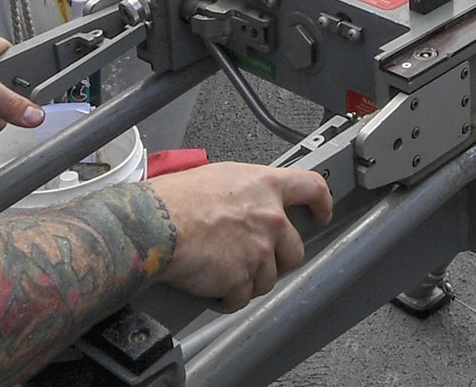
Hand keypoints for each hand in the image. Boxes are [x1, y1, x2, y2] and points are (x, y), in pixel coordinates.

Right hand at [149, 163, 333, 312]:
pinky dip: (227, 299)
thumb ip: (244, 191)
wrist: (153, 225)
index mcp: (265, 186)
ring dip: (249, 280)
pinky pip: (242, 298)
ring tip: (223, 273)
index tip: (322, 213)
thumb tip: (244, 200)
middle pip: (295, 248)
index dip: (322, 203)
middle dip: (278, 259)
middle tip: (255, 259)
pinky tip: (213, 290)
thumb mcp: (218, 178)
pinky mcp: (242, 278)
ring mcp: (259, 250)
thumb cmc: (173, 200)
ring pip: (269, 278)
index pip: (313, 188)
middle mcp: (271, 218)